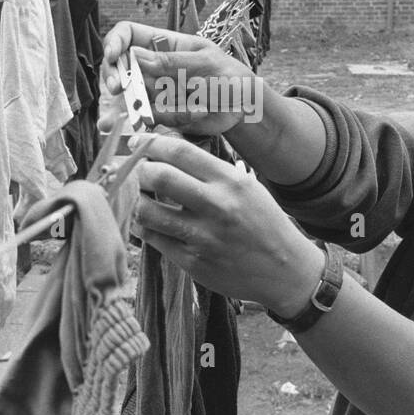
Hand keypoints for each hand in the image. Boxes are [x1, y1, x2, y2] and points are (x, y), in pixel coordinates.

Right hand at [100, 21, 261, 137]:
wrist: (243, 107)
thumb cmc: (229, 76)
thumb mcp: (205, 62)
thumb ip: (172, 61)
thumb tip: (136, 55)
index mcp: (163, 44)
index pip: (128, 34)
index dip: (114, 42)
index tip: (112, 57)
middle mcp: (153, 66)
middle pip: (118, 67)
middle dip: (116, 79)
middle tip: (119, 90)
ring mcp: (154, 91)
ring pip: (135, 98)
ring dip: (159, 105)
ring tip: (195, 106)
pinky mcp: (159, 113)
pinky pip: (152, 118)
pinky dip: (173, 118)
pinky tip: (198, 113)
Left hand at [130, 133, 325, 316]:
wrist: (285, 270)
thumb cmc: (263, 222)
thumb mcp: (246, 186)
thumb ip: (210, 171)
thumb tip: (165, 150)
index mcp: (231, 181)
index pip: (179, 152)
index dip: (150, 144)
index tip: (137, 145)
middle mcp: (217, 206)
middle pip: (158, 177)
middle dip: (135, 169)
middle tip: (127, 170)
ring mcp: (203, 237)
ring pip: (147, 211)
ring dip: (131, 199)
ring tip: (130, 194)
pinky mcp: (192, 262)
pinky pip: (153, 239)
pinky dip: (140, 226)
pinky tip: (139, 218)